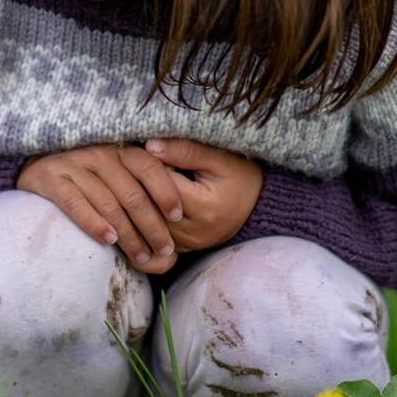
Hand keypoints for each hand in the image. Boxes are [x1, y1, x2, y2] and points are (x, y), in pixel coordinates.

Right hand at [16, 143, 186, 273]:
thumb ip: (141, 190)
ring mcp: (73, 166)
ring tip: (142, 256)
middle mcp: (99, 154)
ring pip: (108, 204)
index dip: (165, 192)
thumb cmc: (88, 177)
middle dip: (152, 225)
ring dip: (128, 234)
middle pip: (132, 193)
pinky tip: (109, 240)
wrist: (37, 164)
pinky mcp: (50, 179)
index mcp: (120, 150)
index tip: (177, 217)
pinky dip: (94, 223)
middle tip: (165, 249)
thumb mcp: (116, 172)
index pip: (149, 168)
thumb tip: (173, 222)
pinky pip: (75, 204)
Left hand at [144, 138, 262, 251]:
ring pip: (148, 225)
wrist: (257, 204)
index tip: (147, 152)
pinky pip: (154, 237)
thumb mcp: (219, 158)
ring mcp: (188, 245)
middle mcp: (195, 233)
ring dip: (141, 203)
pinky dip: (147, 220)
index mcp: (204, 208)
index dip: (150, 165)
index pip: (161, 184)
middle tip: (138, 167)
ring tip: (142, 182)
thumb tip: (149, 146)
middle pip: (151, 207)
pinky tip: (146, 202)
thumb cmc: (239, 176)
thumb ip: (185, 150)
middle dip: (141, 185)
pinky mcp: (183, 250)